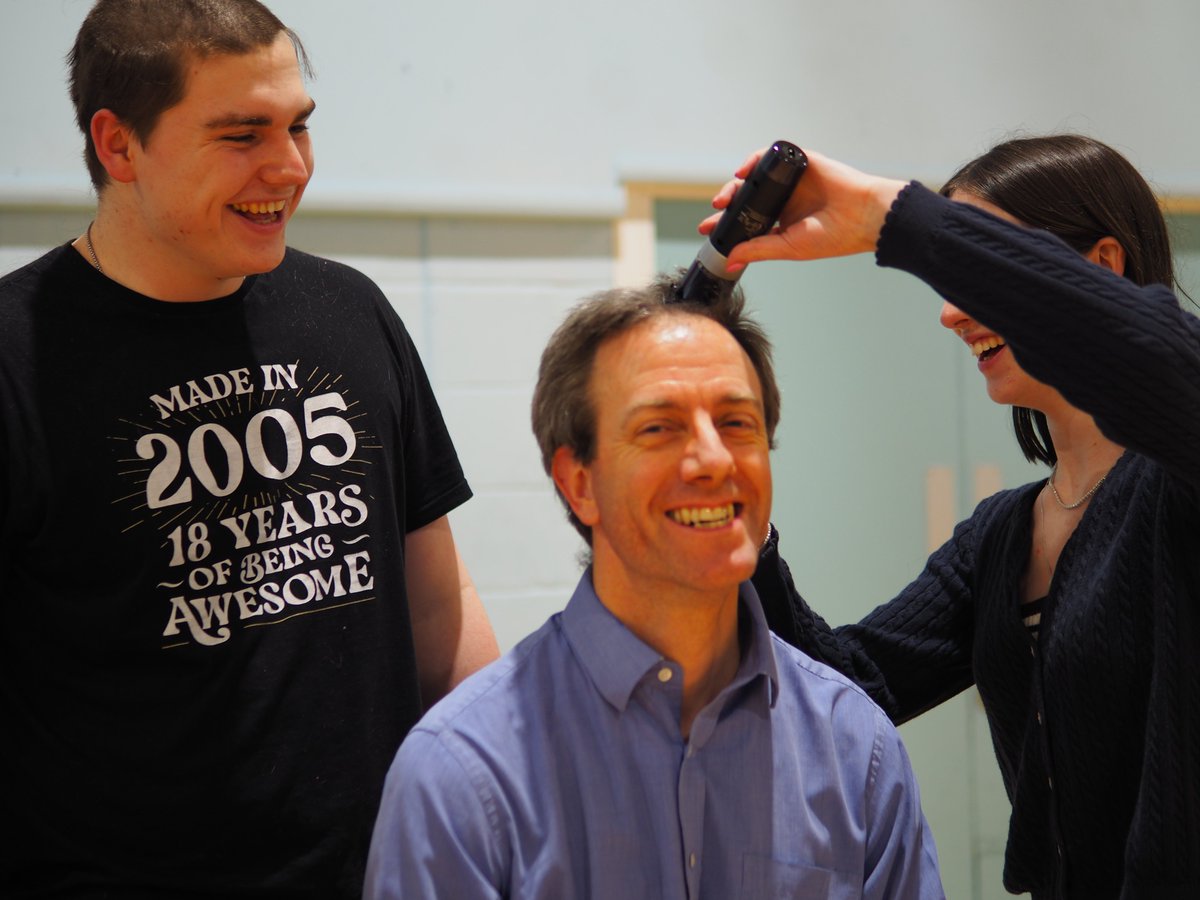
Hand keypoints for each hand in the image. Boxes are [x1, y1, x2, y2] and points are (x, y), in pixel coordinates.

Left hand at [699, 148, 907, 272]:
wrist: (863, 216)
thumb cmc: (833, 237)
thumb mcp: (787, 247)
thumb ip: (757, 250)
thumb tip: (728, 260)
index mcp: (782, 220)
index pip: (747, 220)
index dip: (726, 223)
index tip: (707, 229)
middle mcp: (785, 199)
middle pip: (747, 197)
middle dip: (727, 204)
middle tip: (714, 212)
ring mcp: (791, 180)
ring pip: (755, 177)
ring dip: (736, 185)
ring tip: (724, 198)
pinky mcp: (800, 162)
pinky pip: (771, 157)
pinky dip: (754, 161)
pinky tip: (743, 172)